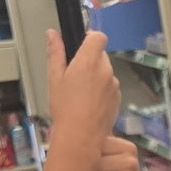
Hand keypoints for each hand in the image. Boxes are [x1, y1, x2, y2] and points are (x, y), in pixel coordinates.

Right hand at [47, 30, 119, 149]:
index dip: (89, 39)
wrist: (81, 137)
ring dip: (95, 77)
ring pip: (105, 72)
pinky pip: (110, 87)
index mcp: (89, 61)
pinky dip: (101, 91)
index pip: (98, 37)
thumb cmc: (65, 108)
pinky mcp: (118, 98)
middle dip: (89, 61)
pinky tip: (89, 103)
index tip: (80, 47)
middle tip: (74, 76)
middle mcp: (105, 71)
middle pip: (100, 56)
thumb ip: (56, 52)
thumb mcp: (54, 78)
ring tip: (80, 94)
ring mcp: (114, 85)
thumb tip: (53, 34)